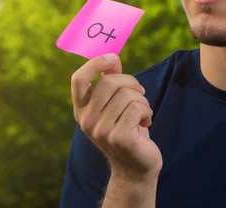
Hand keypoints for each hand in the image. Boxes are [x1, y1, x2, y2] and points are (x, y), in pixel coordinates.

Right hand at [71, 53, 162, 181]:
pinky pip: (137, 108)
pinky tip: (146, 123)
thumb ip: (112, 82)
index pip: (78, 79)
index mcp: (82, 110)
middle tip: (140, 93)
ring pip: (127, 95)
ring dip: (142, 101)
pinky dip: (147, 111)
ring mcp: (101, 131)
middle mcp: (86, 120)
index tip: (113, 58)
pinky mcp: (119, 137)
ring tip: (142, 113)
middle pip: (109, 83)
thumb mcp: (116, 105)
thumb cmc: (128, 130)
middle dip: (131, 83)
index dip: (95, 63)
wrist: (135, 168)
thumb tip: (112, 58)